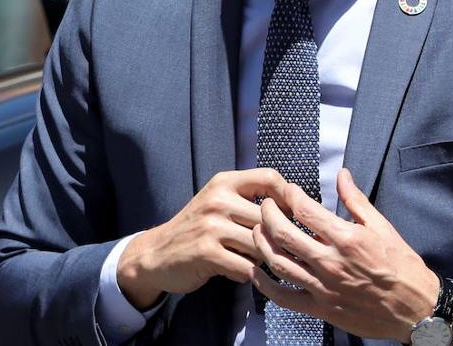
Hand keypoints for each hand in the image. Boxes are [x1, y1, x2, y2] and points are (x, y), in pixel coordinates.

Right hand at [117, 168, 286, 308]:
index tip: (293, 218)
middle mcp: (217, 199)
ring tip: (249, 260)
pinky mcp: (207, 252)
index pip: (270, 178)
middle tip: (274, 250)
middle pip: (270, 218)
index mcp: (223, 182)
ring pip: (260, 245)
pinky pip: (246, 267)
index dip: (289, 198)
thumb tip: (296, 206)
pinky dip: (246, 273)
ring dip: (260, 259)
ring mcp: (211, 226)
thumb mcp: (218, 201)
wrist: (157, 253)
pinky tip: (235, 270)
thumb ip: (249, 198)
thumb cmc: (197, 228)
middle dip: (275, 239)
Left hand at [250, 168, 440, 341]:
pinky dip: (265, 285)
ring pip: (278, 262)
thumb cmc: (402, 267)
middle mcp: (330, 262)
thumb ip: (356, 200)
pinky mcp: (321, 309)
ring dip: (261, 243)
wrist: (417, 309)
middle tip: (265, 205)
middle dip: (267, 214)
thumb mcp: (382, 227)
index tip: (287, 191)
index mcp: (346, 238)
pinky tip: (257, 272)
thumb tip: (342, 174)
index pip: (305, 210)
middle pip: (283, 233)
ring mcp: (323, 287)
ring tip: (257, 230)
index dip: (290, 195)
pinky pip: (283, 297)